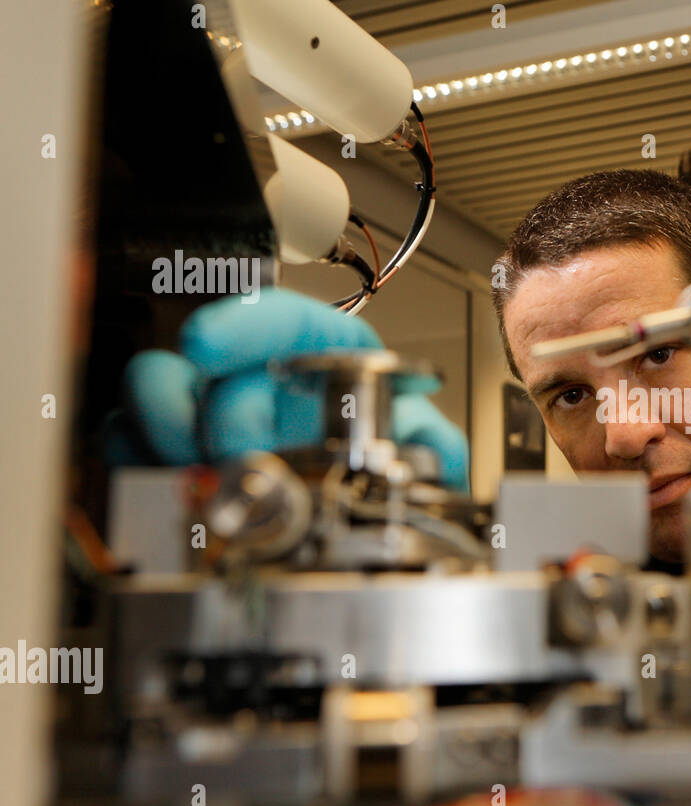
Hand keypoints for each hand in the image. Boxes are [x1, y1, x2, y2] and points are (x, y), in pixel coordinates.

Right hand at [108, 289, 467, 489]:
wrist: (353, 486)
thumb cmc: (380, 444)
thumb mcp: (420, 442)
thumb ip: (435, 445)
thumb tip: (444, 457)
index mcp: (320, 354)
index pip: (281, 319)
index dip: (242, 326)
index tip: (209, 343)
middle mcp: (263, 373)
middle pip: (208, 362)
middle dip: (214, 408)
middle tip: (227, 449)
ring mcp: (215, 407)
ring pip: (160, 386)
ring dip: (164, 421)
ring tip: (185, 459)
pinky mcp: (178, 444)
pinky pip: (131, 431)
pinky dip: (133, 449)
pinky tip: (152, 466)